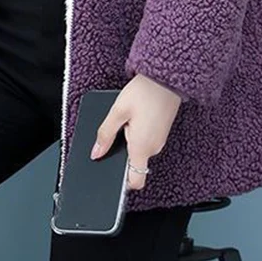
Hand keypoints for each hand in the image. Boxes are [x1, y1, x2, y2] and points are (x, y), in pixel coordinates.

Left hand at [89, 74, 182, 190]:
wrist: (165, 78)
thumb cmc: (144, 92)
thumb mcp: (118, 111)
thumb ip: (105, 134)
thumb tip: (96, 153)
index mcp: (142, 147)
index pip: (136, 181)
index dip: (122, 182)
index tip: (111, 172)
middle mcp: (154, 148)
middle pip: (135, 163)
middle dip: (122, 151)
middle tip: (117, 130)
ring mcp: (160, 140)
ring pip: (140, 150)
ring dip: (130, 140)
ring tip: (127, 119)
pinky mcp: (162, 132)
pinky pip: (146, 141)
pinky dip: (138, 134)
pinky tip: (134, 117)